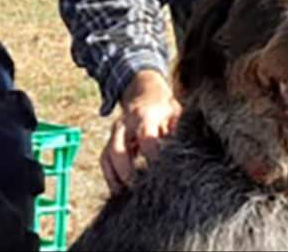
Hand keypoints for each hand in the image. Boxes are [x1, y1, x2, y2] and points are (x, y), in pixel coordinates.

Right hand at [100, 69, 181, 193]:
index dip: (152, 155)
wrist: (144, 92)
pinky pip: (104, 161)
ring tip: (127, 196)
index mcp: (144, 116)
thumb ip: (177, 131)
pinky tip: (119, 191)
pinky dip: (110, 177)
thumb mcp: (175, 113)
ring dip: (116, 178)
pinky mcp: (109, 141)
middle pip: (119, 150)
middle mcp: (125, 124)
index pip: (146, 138)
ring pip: (107, 157)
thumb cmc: (165, 107)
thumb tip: (183, 150)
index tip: (162, 172)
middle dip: (128, 171)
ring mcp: (114, 133)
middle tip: (140, 188)